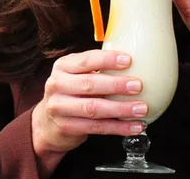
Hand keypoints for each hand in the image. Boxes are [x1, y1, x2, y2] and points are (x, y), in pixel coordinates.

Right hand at [31, 50, 145, 160]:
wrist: (48, 123)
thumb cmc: (72, 93)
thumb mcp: (77, 75)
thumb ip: (97, 69)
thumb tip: (136, 64)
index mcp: (63, 66)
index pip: (86, 60)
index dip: (107, 60)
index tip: (128, 60)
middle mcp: (57, 85)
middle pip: (89, 84)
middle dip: (116, 85)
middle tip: (138, 86)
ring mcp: (59, 107)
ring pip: (94, 108)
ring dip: (121, 109)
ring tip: (141, 108)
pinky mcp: (66, 127)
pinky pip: (97, 127)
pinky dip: (118, 128)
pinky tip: (135, 126)